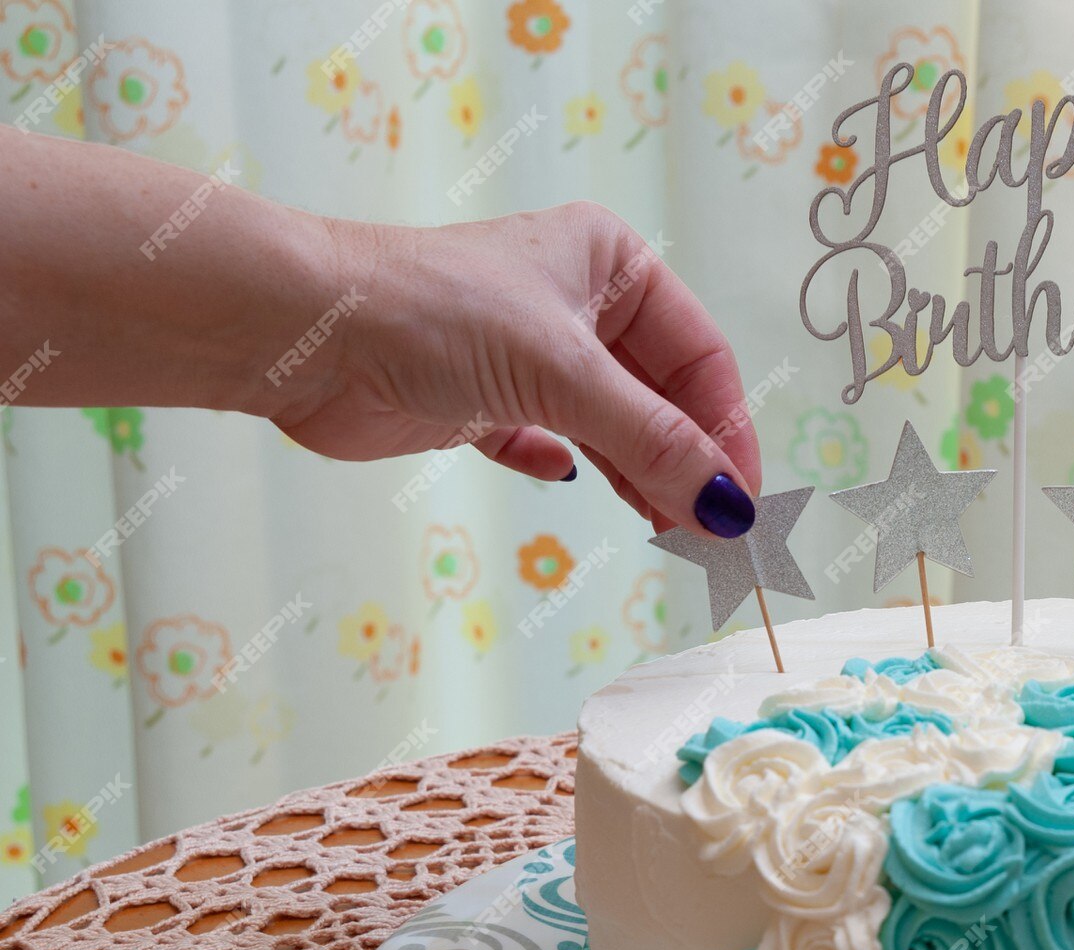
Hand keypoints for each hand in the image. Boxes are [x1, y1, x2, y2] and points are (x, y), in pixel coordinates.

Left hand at [273, 202, 760, 536]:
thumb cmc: (432, 313)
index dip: (727, 430)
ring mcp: (526, 351)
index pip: (700, 356)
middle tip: (711, 532)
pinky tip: (572, 482)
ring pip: (611, 423)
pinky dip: (568, 464)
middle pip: (660, 395)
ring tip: (668, 532)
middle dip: (686, 461)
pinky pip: (546, 437)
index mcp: (610, 264)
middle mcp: (575, 301)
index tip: (743, 500)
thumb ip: (654, 444)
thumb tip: (729, 508)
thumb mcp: (564, 376)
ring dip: (640, 476)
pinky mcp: (480, 398)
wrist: (301, 331)